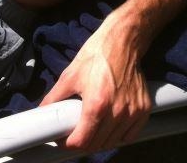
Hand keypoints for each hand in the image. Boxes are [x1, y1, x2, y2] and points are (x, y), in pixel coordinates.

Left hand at [40, 14, 151, 152]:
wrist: (122, 41)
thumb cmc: (96, 55)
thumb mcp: (70, 74)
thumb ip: (54, 97)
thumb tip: (43, 111)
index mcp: (97, 104)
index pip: (82, 142)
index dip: (68, 143)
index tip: (63, 139)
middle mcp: (117, 112)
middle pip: (97, 145)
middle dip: (83, 142)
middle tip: (76, 132)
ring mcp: (132, 112)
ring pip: (113, 142)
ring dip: (101, 140)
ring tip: (92, 126)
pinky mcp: (144, 109)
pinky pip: (130, 135)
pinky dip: (119, 135)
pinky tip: (110, 124)